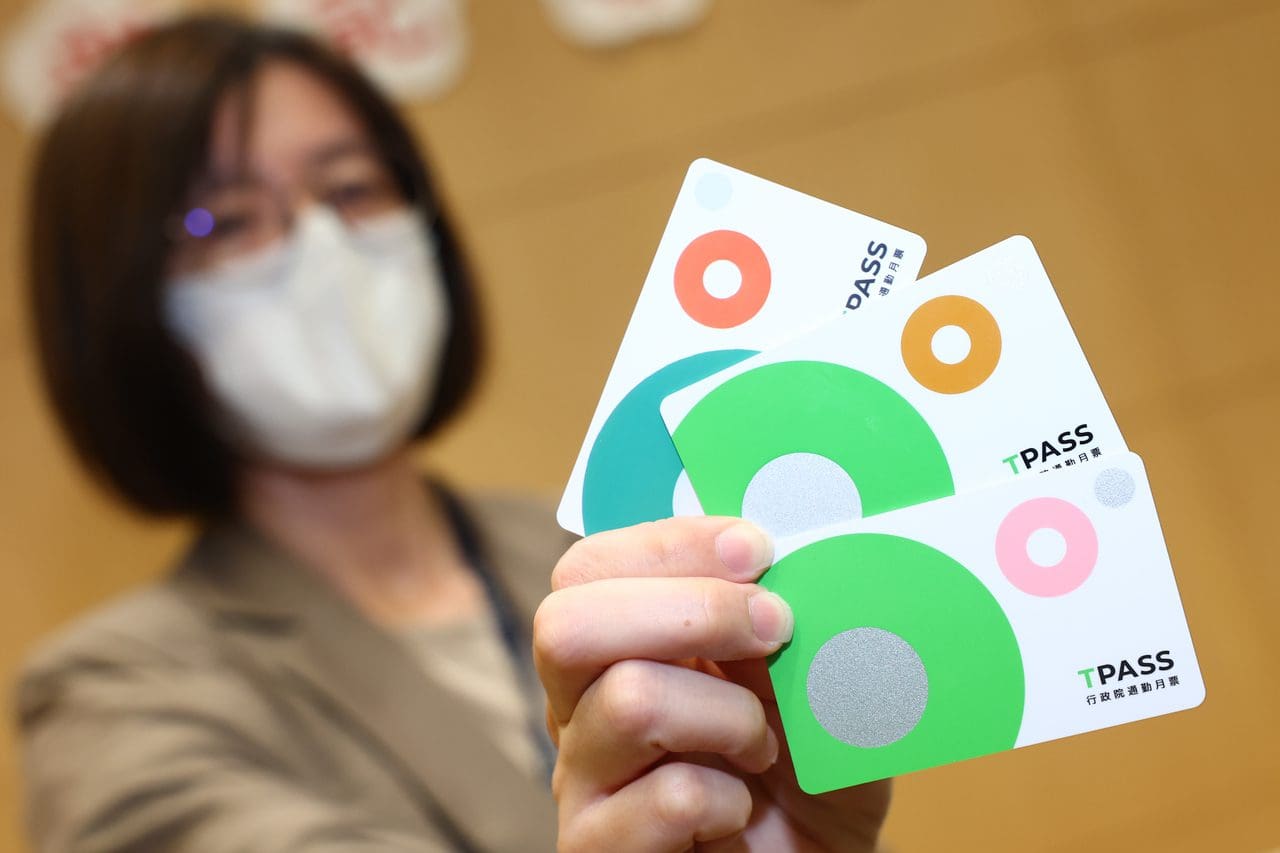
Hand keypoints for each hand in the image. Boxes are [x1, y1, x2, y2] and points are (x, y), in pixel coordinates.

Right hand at [534, 516, 890, 851]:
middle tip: (774, 629)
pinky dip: (731, 800)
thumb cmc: (805, 763)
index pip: (591, 566)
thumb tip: (781, 552)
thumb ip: (784, 606)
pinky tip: (739, 811)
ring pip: (629, 703)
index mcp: (616, 641)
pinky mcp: (596, 847)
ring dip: (729, 716)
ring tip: (761, 743)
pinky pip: (670, 798)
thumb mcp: (808, 668)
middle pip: (569, 623)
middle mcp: (579, 703)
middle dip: (691, 611)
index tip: (758, 551)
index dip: (672, 545)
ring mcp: (581, 778)